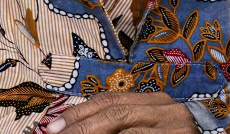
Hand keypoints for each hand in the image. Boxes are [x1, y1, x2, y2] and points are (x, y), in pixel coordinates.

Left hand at [45, 92, 197, 133]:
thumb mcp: (144, 128)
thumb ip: (120, 126)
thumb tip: (71, 129)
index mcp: (158, 102)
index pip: (112, 100)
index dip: (79, 112)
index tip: (51, 126)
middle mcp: (170, 111)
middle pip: (115, 112)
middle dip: (80, 126)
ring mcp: (178, 130)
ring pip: (124, 130)